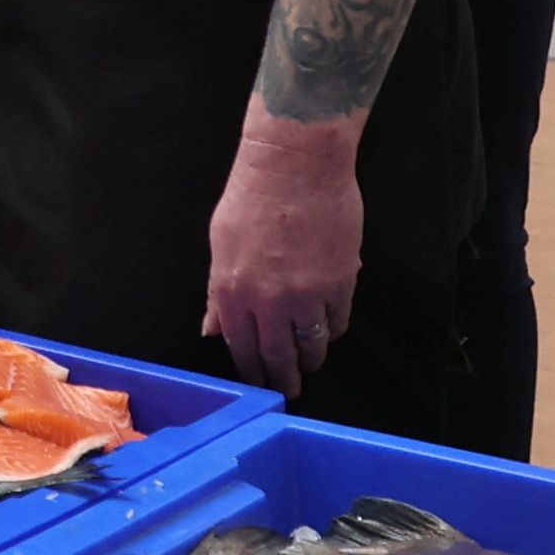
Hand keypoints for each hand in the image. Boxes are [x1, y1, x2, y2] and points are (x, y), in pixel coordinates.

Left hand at [203, 112, 366, 389]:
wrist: (296, 166)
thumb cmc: (251, 197)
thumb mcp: (220, 244)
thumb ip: (218, 293)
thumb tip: (213, 329)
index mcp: (231, 290)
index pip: (240, 346)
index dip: (251, 369)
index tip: (258, 381)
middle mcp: (267, 301)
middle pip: (278, 356)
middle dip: (284, 378)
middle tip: (290, 389)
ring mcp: (307, 296)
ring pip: (312, 345)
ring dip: (311, 358)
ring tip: (311, 363)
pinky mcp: (341, 285)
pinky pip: (337, 323)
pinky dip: (332, 330)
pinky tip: (328, 330)